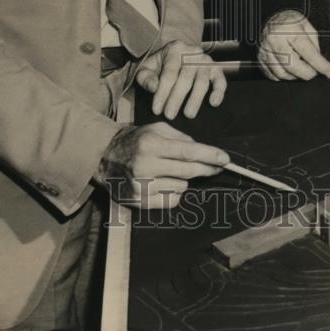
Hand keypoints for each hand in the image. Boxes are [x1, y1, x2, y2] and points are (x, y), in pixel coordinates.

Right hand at [97, 122, 229, 208]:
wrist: (104, 158)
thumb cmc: (134, 140)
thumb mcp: (155, 129)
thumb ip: (180, 137)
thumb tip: (202, 149)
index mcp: (151, 144)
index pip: (187, 151)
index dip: (209, 156)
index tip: (225, 159)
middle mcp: (146, 166)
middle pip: (188, 171)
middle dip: (206, 169)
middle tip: (217, 167)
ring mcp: (142, 186)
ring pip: (181, 187)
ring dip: (184, 179)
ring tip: (170, 171)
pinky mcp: (139, 201)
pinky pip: (171, 200)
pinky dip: (173, 192)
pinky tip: (162, 183)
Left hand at [135, 40, 226, 118]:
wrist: (175, 56)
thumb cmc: (159, 66)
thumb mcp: (146, 68)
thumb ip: (146, 78)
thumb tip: (154, 88)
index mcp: (175, 49)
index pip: (169, 73)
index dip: (162, 92)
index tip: (157, 110)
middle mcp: (193, 52)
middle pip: (186, 77)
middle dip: (177, 98)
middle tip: (169, 116)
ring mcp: (206, 60)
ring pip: (202, 81)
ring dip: (195, 99)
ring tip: (188, 115)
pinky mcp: (216, 69)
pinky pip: (220, 80)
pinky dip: (218, 92)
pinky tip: (213, 103)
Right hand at [258, 10, 329, 80]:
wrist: (270, 17)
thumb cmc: (290, 21)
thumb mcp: (306, 26)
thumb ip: (314, 44)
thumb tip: (318, 63)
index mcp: (289, 29)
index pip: (307, 51)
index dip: (320, 64)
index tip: (329, 72)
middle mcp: (275, 39)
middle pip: (293, 66)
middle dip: (307, 73)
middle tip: (314, 72)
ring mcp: (265, 50)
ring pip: (282, 74)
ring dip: (295, 76)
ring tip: (301, 68)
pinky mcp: (260, 58)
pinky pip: (273, 76)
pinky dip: (284, 76)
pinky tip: (289, 69)